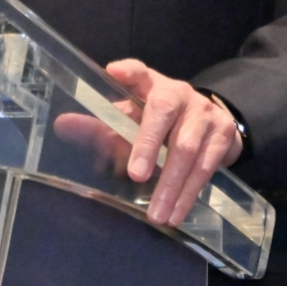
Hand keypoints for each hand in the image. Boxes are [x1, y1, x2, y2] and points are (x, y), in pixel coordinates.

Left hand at [107, 59, 243, 226]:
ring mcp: (205, 114)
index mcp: (153, 86)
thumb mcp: (132, 117)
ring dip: (172, 184)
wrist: (210, 121)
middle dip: (148, 145)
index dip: (129, 71)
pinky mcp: (224, 135)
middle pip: (163, 113)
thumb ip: (101, 124)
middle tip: (136, 176)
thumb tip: (61, 126)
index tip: (115, 72)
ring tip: (157, 214)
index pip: (140, 72)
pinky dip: (189, 193)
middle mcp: (180, 94)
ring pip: (188, 148)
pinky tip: (177, 212)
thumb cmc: (160, 120)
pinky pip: (207, 167)